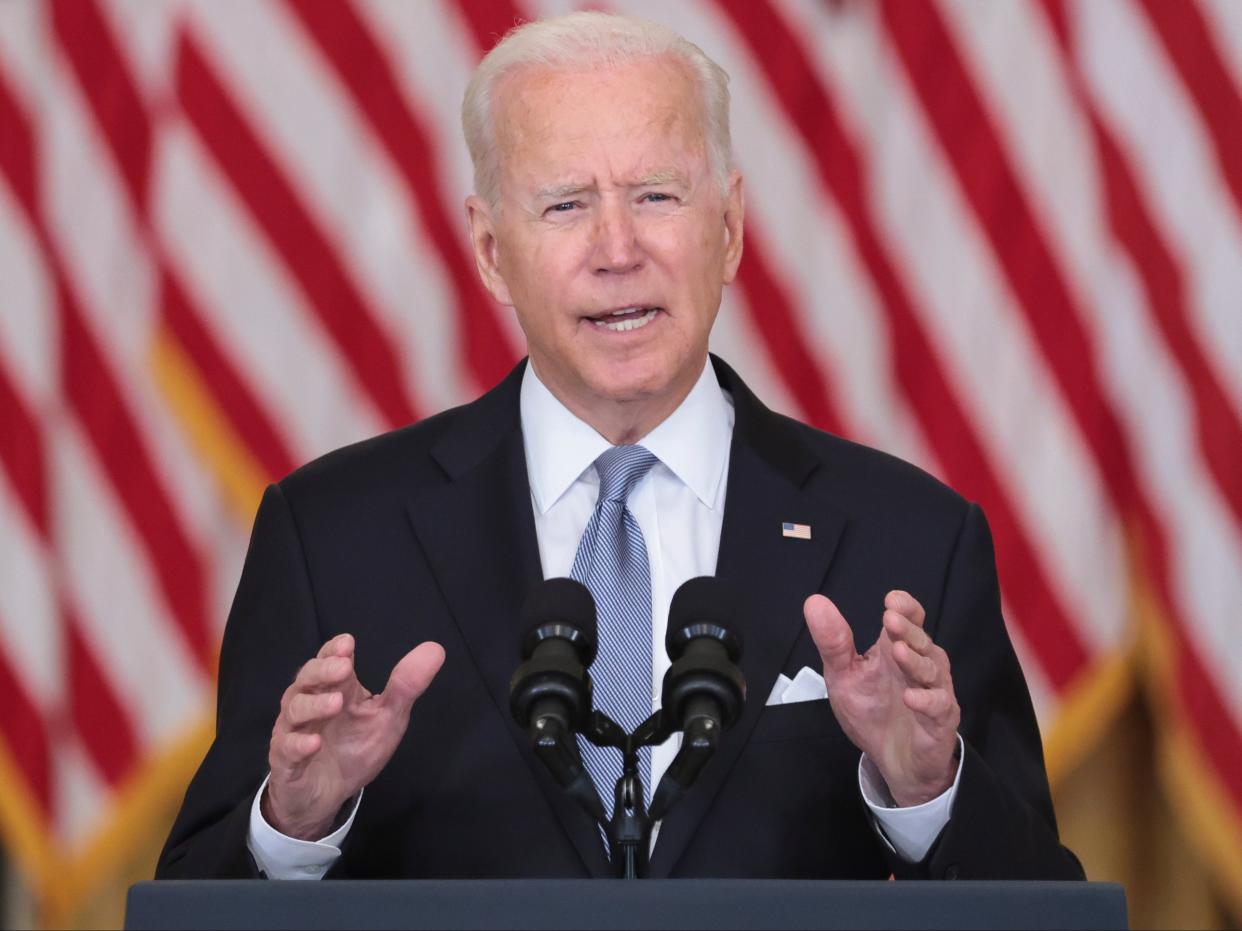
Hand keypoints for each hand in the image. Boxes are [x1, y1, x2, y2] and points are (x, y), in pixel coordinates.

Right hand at [263, 633, 445, 839]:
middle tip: (344, 667)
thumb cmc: (355, 749)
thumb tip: (435, 649)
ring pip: (295, 709)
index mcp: (335, 688)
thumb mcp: (387, 717)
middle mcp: (310, 703)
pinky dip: (298, 744)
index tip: (348, 643)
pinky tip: (313, 743)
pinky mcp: (286, 760)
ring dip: (314, 704)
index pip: (329, 659)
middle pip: (308, 678)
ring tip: (336, 703)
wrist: (327, 795)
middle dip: (324, 670)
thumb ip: (406, 686)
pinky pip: (287, 748)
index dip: (334, 650)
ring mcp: (294, 730)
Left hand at [804, 590, 959, 805]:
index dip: (906, 608)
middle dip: (907, 629)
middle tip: (890, 619)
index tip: (891, 600)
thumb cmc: (872, 712)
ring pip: (930, 670)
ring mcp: (933, 691)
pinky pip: (938, 706)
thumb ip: (833, 642)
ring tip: (897, 652)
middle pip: (920, 641)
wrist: (893, 760)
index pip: (909, 620)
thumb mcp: (843, 675)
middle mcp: (919, 665)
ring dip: (914, 661)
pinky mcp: (940, 720)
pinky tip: (910, 697)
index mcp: (896, 649)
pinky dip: (925, 700)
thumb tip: (814, 602)